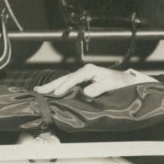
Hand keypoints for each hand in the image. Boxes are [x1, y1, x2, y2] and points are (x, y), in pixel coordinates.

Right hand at [33, 64, 154, 97]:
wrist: (125, 82)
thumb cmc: (120, 82)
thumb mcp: (111, 84)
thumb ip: (99, 87)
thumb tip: (86, 92)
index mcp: (89, 70)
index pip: (74, 78)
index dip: (66, 86)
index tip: (58, 92)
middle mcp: (84, 72)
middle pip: (65, 78)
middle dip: (52, 85)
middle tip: (39, 90)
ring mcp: (82, 77)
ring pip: (64, 81)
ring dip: (52, 87)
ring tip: (39, 91)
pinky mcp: (82, 83)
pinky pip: (68, 86)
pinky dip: (59, 89)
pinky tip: (51, 93)